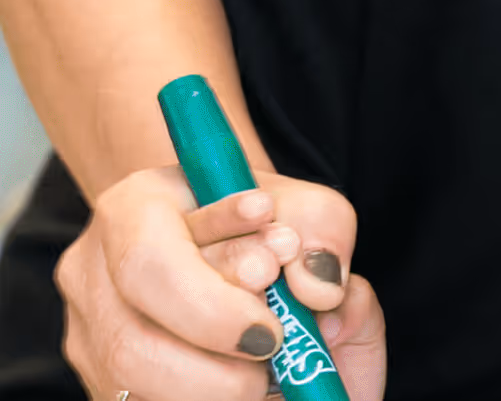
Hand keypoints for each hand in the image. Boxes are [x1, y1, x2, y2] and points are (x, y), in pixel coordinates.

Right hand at [57, 163, 373, 400]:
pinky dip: (203, 398)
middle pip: (132, 345)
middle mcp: (93, 274)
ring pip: (132, 388)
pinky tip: (244, 379)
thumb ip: (322, 235)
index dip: (211, 307)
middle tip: (273, 357)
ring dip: (211, 388)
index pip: (151, 265)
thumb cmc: (264, 221)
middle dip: (213, 366)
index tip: (272, 330)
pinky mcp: (103, 382)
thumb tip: (320, 290)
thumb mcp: (305, 206)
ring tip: (267, 370)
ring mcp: (90, 336)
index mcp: (131, 209)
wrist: (229, 241)